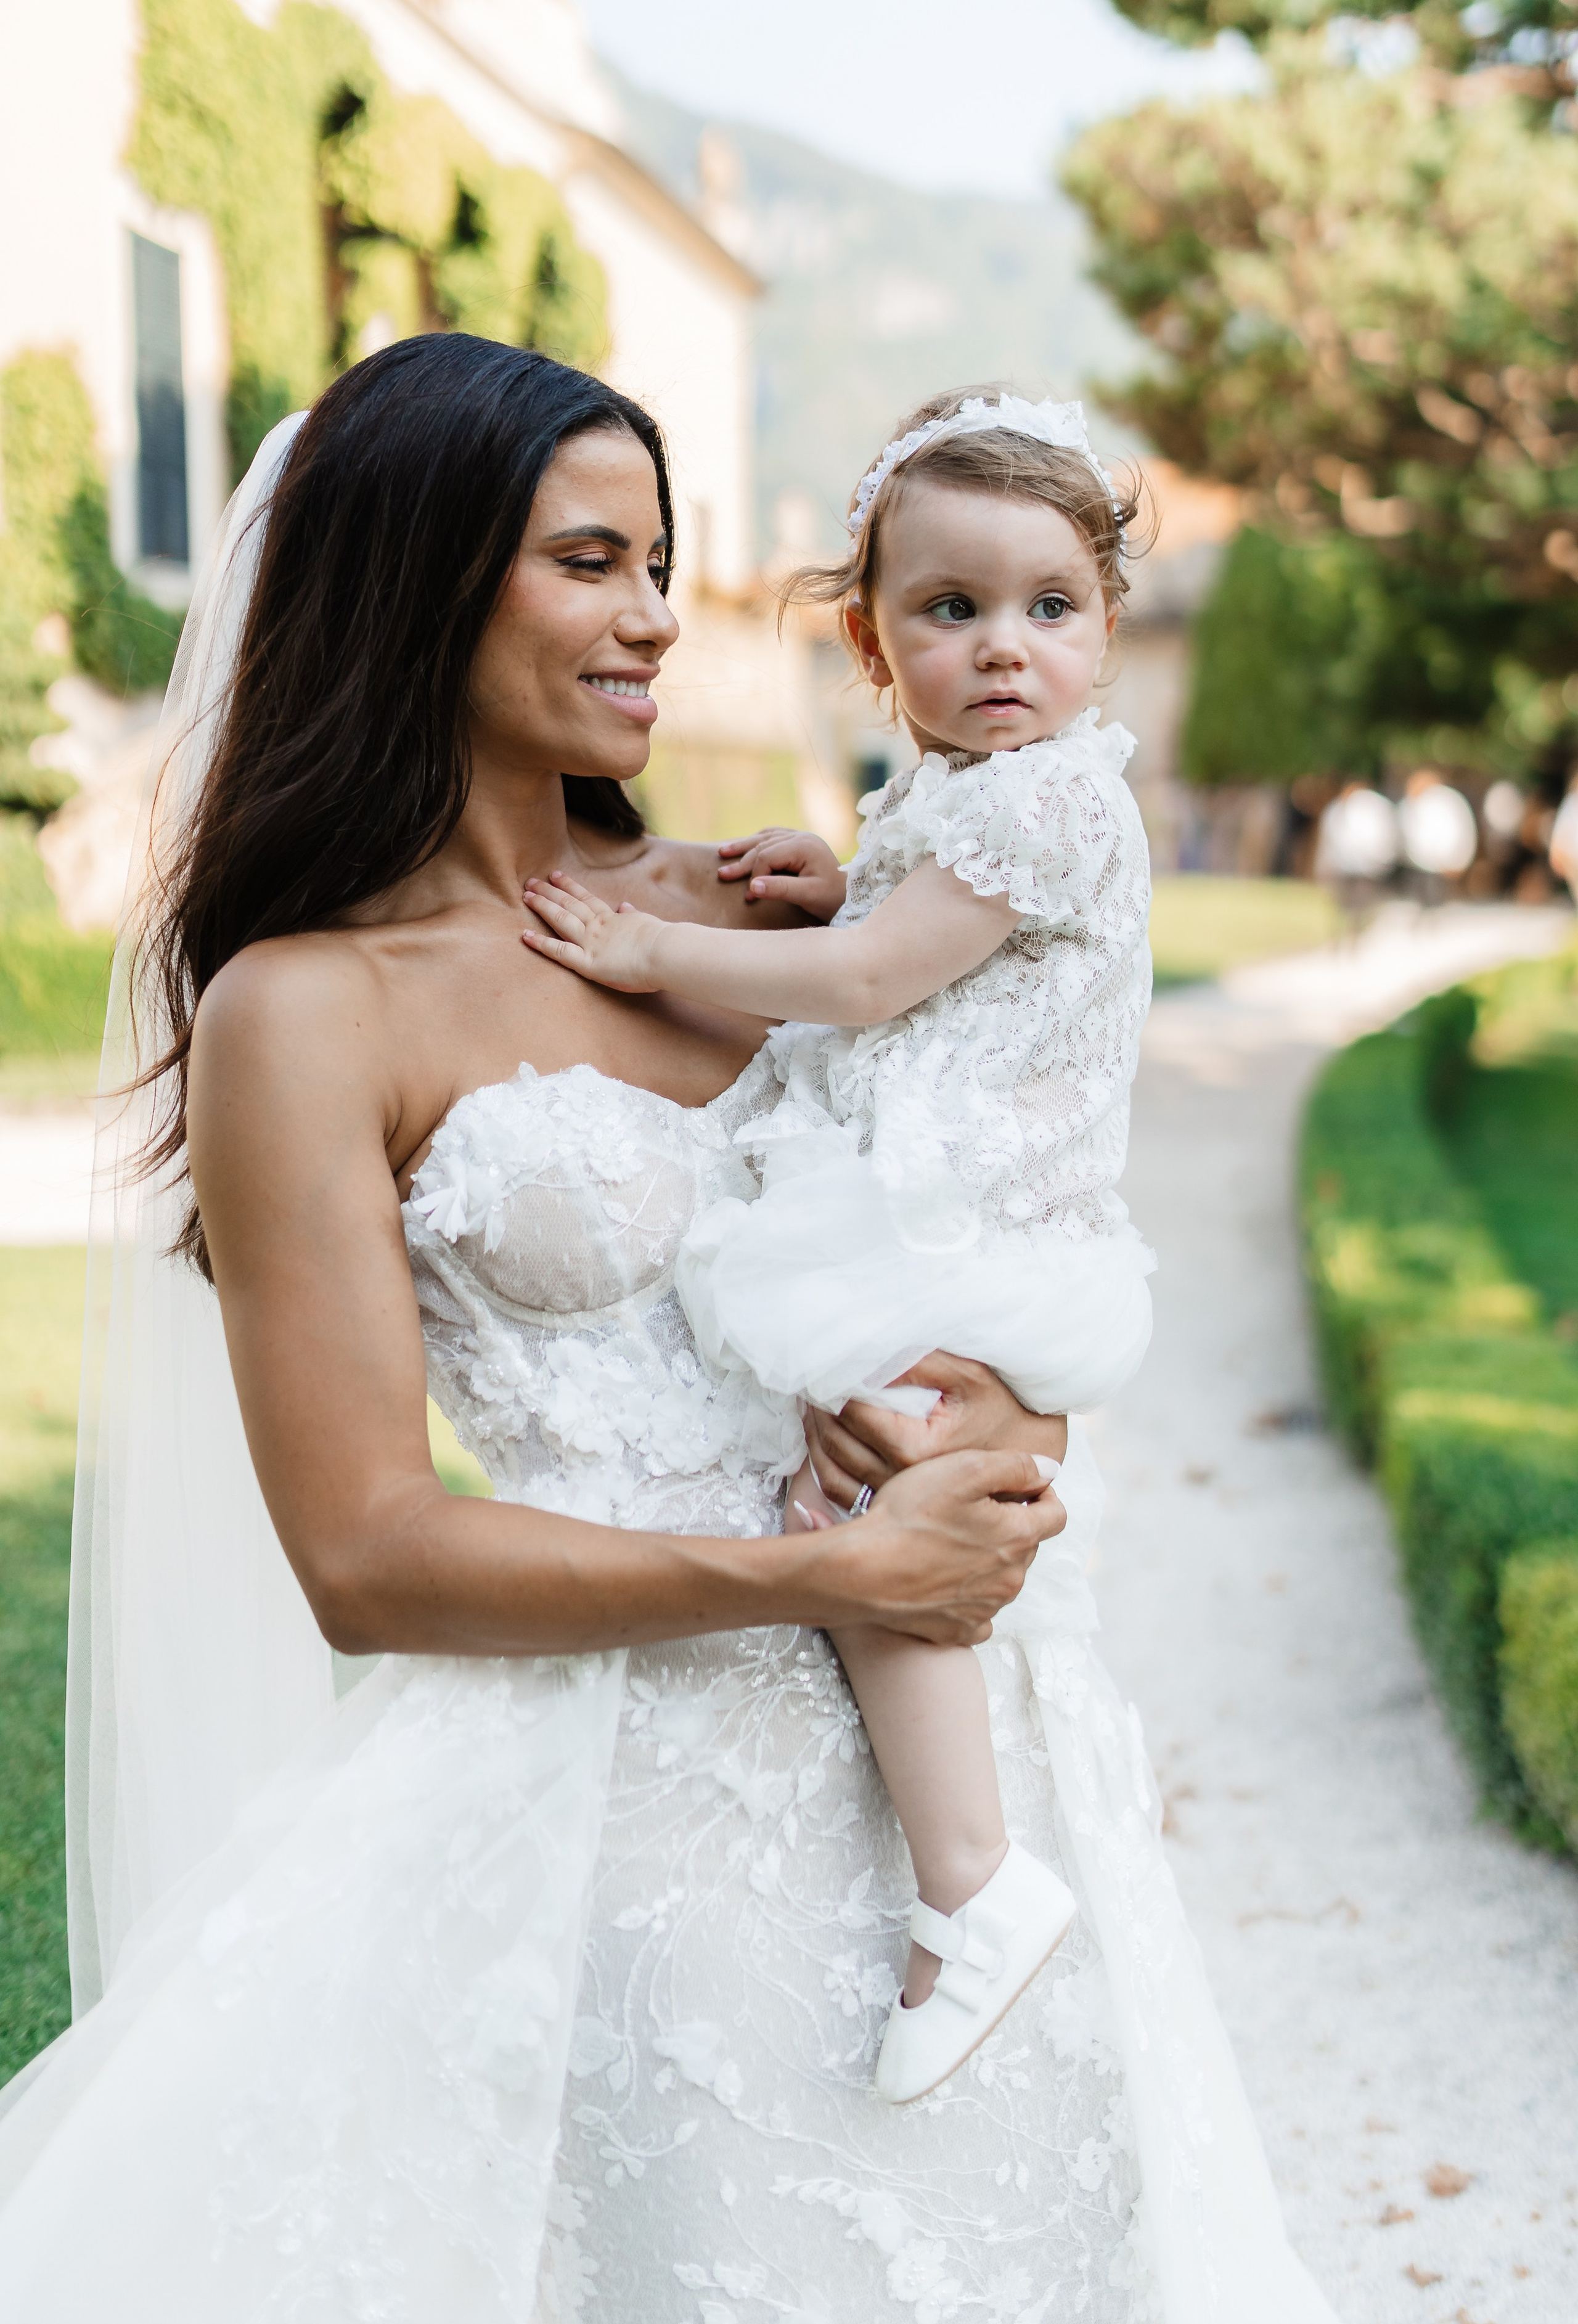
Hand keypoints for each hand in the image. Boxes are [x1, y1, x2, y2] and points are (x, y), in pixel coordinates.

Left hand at [521, 873, 666, 991]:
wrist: (667, 953)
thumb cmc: (662, 942)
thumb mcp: (646, 922)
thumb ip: (632, 916)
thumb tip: (625, 906)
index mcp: (613, 919)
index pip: (587, 899)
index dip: (570, 887)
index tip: (556, 875)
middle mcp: (598, 927)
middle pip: (569, 904)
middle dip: (549, 892)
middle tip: (531, 881)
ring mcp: (591, 942)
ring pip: (561, 919)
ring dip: (543, 906)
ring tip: (526, 896)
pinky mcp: (588, 963)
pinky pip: (560, 952)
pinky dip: (541, 944)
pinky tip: (525, 936)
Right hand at [717, 828, 846, 920]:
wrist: (850, 896)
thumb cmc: (831, 898)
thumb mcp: (807, 896)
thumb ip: (780, 889)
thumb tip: (752, 887)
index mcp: (804, 846)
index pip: (768, 856)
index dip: (755, 875)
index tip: (749, 896)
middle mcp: (802, 836)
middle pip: (763, 846)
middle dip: (742, 861)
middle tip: (723, 875)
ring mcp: (801, 837)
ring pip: (766, 838)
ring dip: (744, 846)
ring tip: (723, 853)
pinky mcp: (800, 842)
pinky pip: (773, 837)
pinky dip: (757, 842)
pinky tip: (746, 846)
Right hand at [801, 1449, 1064, 1645]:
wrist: (861, 1572)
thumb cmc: (909, 1517)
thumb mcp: (964, 1470)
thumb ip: (1016, 1466)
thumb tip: (1050, 1469)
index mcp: (1018, 1538)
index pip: (1056, 1514)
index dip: (1041, 1493)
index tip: (1016, 1485)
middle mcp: (1010, 1580)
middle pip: (1027, 1544)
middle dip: (1009, 1524)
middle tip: (969, 1508)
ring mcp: (985, 1610)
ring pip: (1003, 1577)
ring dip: (988, 1558)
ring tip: (949, 1540)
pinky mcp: (958, 1630)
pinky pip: (979, 1613)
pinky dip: (969, 1595)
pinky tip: (943, 1578)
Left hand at [804, 1352, 1067, 1511]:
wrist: (1030, 1456)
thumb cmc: (1002, 1411)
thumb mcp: (969, 1376)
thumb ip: (920, 1361)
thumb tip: (872, 1350)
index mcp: (916, 1449)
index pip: (852, 1412)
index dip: (830, 1386)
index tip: (818, 1367)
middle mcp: (902, 1481)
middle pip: (837, 1442)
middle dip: (815, 1410)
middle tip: (804, 1385)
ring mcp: (896, 1500)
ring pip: (832, 1471)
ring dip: (813, 1438)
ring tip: (809, 1410)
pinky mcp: (894, 1509)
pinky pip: (841, 1494)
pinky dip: (822, 1468)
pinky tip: (820, 1444)